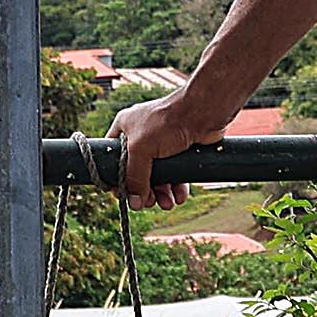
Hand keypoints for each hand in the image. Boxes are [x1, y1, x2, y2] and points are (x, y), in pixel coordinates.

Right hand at [110, 87, 224, 209]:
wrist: (203, 113)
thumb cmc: (168, 121)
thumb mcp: (141, 149)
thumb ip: (134, 176)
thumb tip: (134, 203)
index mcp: (125, 128)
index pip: (113, 157)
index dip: (116, 177)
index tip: (122, 195)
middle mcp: (142, 137)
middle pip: (137, 172)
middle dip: (143, 190)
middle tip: (148, 202)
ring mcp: (162, 145)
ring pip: (157, 177)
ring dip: (161, 194)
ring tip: (167, 204)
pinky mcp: (180, 153)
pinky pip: (175, 176)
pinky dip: (176, 188)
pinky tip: (179, 197)